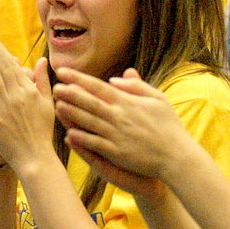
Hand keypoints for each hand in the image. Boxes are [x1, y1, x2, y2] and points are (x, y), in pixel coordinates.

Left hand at [0, 28, 54, 170]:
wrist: (36, 157)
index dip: (0, 47)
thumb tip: (41, 60)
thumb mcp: (47, 104)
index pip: (11, 64)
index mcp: (29, 90)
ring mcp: (6, 105)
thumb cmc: (41, 132)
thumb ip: (42, 80)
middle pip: (1, 65)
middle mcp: (18, 94)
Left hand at [53, 68, 192, 185]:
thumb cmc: (169, 126)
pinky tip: (69, 133)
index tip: (64, 72)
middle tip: (53, 87)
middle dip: (70, 93)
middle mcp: (119, 117)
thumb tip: (116, 78)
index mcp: (127, 102)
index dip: (79, 79)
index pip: (98, 87)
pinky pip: (94, 143)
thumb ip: (137, 86)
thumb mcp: (158, 99)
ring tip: (56, 105)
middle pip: (89, 102)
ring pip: (88, 122)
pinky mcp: (116, 152)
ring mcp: (117, 135)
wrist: (176, 156)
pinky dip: (81, 138)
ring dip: (71, 113)